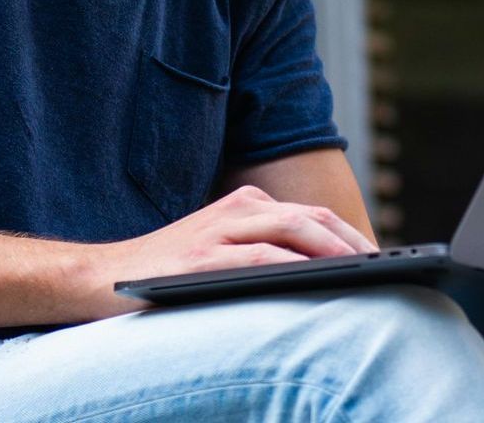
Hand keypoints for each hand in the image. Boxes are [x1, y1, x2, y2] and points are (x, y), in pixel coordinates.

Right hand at [84, 185, 375, 317]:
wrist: (100, 277)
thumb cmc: (168, 272)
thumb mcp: (220, 251)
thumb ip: (262, 252)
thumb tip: (322, 274)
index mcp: (245, 205)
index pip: (310, 215)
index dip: (348, 234)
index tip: (379, 257)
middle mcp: (236, 210)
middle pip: (310, 217)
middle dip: (351, 240)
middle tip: (383, 265)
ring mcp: (218, 231)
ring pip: (291, 229)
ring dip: (331, 248)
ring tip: (361, 269)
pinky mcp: (202, 258)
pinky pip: (258, 256)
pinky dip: (292, 264)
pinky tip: (314, 276)